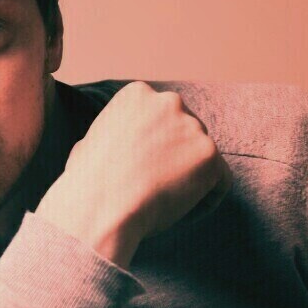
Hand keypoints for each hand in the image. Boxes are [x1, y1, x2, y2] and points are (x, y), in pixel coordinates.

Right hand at [36, 81, 230, 267]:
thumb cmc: (88, 183)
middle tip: (157, 189)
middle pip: (186, 132)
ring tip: (164, 204)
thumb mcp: (92, 141)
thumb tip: (125, 141)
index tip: (141, 171)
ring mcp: (193, 126)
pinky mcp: (211, 155)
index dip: (154, 147)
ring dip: (190, 179)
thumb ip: (118, 134)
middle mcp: (169, 101)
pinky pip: (220, 181)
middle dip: (176, 158)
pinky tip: (180, 213)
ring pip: (203, 157)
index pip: (162, 118)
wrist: (99, 207)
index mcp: (138, 94)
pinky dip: (206, 200)